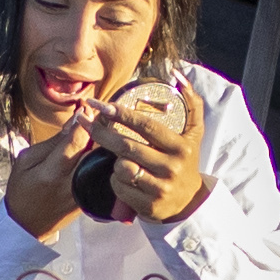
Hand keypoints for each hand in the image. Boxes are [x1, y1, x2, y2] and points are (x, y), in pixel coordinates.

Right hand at [3, 116, 96, 236]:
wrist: (27, 225)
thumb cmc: (22, 190)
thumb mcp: (26, 161)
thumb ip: (52, 142)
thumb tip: (74, 122)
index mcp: (52, 172)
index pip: (76, 141)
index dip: (85, 121)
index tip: (87, 107)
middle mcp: (72, 183)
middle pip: (96, 150)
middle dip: (102, 128)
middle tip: (104, 111)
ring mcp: (85, 193)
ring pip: (103, 161)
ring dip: (107, 141)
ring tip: (106, 125)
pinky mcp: (92, 199)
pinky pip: (104, 173)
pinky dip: (106, 156)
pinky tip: (105, 145)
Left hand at [97, 86, 207, 227]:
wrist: (189, 202)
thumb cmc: (186, 160)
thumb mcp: (195, 132)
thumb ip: (191, 101)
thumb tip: (177, 74)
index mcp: (180, 146)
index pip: (145, 126)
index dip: (120, 114)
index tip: (99, 104)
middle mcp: (171, 167)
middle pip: (126, 146)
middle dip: (101, 132)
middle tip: (85, 120)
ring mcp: (160, 188)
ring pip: (121, 168)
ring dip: (114, 162)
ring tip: (120, 159)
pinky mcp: (148, 206)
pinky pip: (119, 187)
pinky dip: (116, 181)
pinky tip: (124, 178)